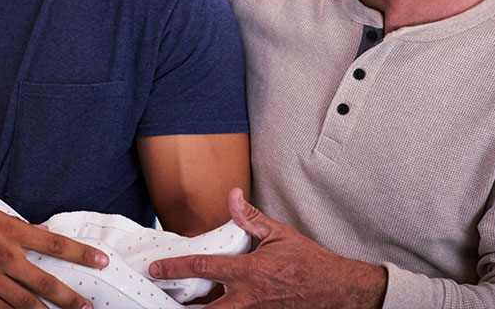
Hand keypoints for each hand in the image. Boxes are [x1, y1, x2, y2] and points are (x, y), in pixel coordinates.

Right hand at [0, 196, 107, 308]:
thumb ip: (12, 227)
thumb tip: (32, 235)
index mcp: (10, 229)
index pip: (54, 243)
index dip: (80, 254)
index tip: (101, 261)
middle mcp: (3, 255)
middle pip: (44, 282)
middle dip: (69, 298)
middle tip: (88, 306)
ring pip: (25, 303)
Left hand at [148, 188, 386, 308]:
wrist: (337, 290)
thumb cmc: (310, 263)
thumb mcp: (279, 234)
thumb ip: (251, 218)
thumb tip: (233, 197)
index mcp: (249, 272)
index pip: (204, 269)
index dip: (176, 267)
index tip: (157, 267)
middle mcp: (248, 298)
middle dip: (180, 306)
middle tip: (160, 298)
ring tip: (179, 304)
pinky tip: (212, 305)